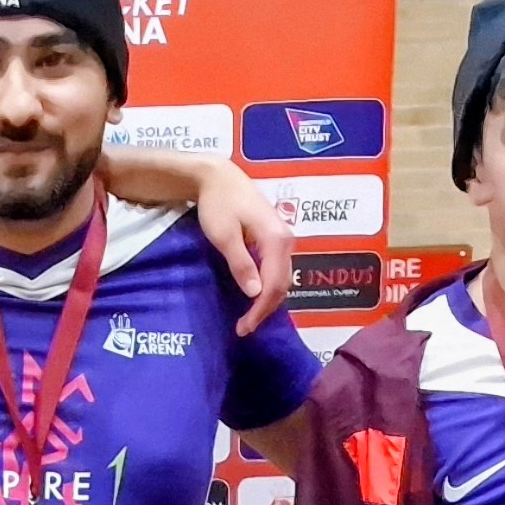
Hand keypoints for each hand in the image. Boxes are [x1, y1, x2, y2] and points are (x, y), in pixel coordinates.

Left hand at [188, 163, 294, 332]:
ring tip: (249, 317)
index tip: (244, 328)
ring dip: (267, 299)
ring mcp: (284, 238)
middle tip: (244, 328)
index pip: (274, 285)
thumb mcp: (225, 236)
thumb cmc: (218, 204)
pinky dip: (268, 286)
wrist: (220, 177)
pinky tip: (255, 295)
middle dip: (265, 309)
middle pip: (282, 284)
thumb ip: (241, 263)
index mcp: (277, 240)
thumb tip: (255, 293)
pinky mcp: (277, 238)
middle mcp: (287, 240)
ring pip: (282, 278)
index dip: (260, 310)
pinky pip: (277, 269)